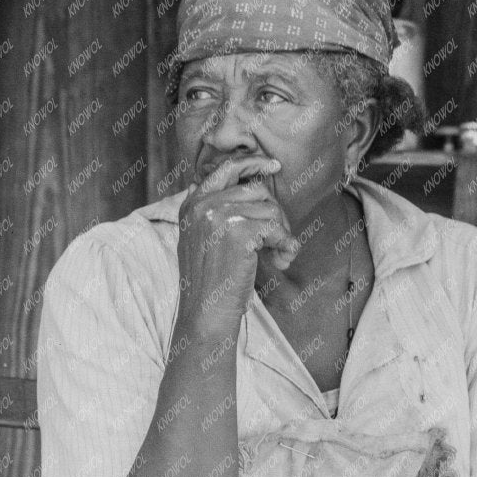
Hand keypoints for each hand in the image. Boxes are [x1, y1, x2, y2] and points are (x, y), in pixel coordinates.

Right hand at [178, 154, 298, 338]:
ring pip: (269, 209)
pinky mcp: (238, 230)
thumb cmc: (208, 283)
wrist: (205, 313)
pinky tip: (281, 262)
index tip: (273, 166)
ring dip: (281, 233)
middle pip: (255, 189)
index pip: (224, 168)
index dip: (252, 162)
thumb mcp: (195, 239)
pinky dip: (285, 245)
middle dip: (274, 213)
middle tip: (279, 239)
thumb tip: (194, 181)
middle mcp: (202, 205)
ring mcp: (218, 215)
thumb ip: (199, 210)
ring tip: (279, 255)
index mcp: (191, 205)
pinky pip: (275, 227)